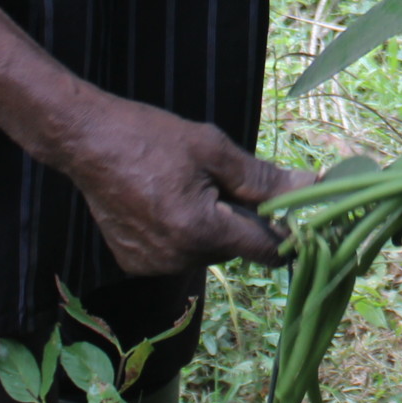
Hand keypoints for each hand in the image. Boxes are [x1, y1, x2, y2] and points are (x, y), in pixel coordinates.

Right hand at [60, 92, 311, 273]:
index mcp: (201, 230)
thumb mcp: (214, 149)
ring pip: (206, 252)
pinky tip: (163, 204)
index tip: (290, 212)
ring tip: (184, 189)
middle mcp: (178, 258)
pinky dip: (180, 234)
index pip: (266, 250)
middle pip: (234, 249)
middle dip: (238, 219)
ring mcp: (154, 265)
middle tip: (218, 182)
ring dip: (209, 227)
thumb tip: (313, 186)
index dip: (285, 232)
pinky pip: (177, 254)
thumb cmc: (153, 137)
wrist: (88, 141)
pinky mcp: (135, 263)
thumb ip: (264, 178)